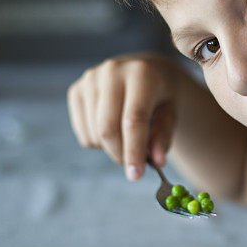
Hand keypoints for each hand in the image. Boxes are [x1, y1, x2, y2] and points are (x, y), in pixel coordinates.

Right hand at [67, 53, 180, 179]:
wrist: (145, 73)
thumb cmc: (160, 98)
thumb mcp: (170, 114)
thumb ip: (163, 137)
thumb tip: (156, 161)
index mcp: (141, 74)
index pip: (133, 119)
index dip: (133, 150)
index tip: (135, 176)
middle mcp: (112, 71)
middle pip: (108, 129)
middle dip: (120, 154)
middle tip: (134, 162)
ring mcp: (91, 79)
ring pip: (94, 133)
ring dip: (110, 149)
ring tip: (126, 137)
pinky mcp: (76, 89)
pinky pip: (83, 132)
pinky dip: (97, 142)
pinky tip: (111, 129)